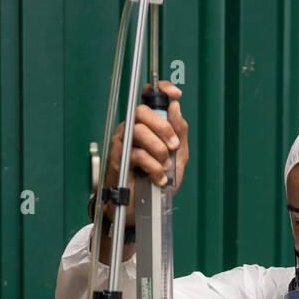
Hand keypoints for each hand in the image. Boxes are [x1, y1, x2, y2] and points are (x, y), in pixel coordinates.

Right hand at [102, 80, 188, 227]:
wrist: (143, 208)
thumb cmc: (156, 181)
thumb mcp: (178, 157)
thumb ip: (180, 133)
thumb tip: (176, 107)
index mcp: (147, 124)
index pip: (149, 97)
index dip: (161, 90)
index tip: (176, 94)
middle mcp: (132, 128)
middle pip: (142, 111)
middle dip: (163, 127)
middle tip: (174, 146)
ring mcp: (122, 142)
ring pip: (139, 130)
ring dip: (159, 149)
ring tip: (165, 166)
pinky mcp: (117, 158)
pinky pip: (137, 153)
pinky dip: (153, 167)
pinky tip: (158, 177)